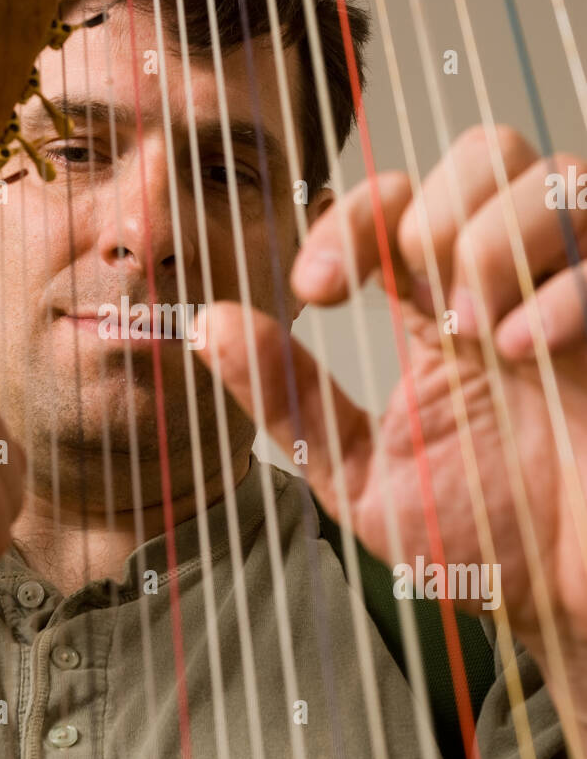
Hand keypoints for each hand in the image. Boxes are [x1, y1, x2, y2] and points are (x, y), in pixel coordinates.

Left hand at [195, 126, 586, 726]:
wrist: (563, 606)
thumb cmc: (475, 543)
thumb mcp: (356, 476)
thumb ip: (289, 398)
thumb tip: (208, 323)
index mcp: (438, 310)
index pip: (394, 201)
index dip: (346, 220)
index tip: (315, 291)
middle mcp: (508, 284)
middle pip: (481, 152)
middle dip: (430, 212)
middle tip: (415, 303)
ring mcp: (572, 296)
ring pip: (545, 174)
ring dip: (492, 240)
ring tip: (478, 336)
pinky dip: (560, 290)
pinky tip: (523, 351)